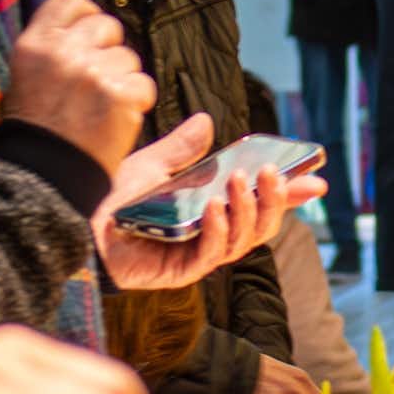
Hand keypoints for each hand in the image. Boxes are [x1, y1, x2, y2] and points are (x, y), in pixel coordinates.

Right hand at [6, 0, 153, 174]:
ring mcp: (93, 73)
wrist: (43, 179)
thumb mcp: (27, 76)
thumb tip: (89, 16)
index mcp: (35, 44)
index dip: (86, 17)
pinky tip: (114, 122)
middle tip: (92, 85)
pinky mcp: (119, 95)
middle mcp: (63, 52)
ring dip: (122, 81)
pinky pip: (144, 85)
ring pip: (129, 58)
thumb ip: (55, 43)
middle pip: (107, 26)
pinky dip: (136, 103)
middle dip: (108, 52)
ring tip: (98, 109)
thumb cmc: (37, 129)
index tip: (88, 40)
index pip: (72, 1)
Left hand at [91, 113, 323, 290]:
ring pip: (243, 242)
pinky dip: (218, 230)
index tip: (317, 180)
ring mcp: (198, 255)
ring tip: (241, 182)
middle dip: (276, 201)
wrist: (76, 223)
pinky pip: (211, 256)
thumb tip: (207, 121)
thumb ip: (182, 149)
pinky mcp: (180, 271)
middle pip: (261, 227)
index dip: (291, 196)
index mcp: (211, 210)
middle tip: (276, 174)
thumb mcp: (152, 166)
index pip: (261, 205)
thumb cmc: (112, 199)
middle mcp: (211, 235)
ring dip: (248, 210)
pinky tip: (216, 209)